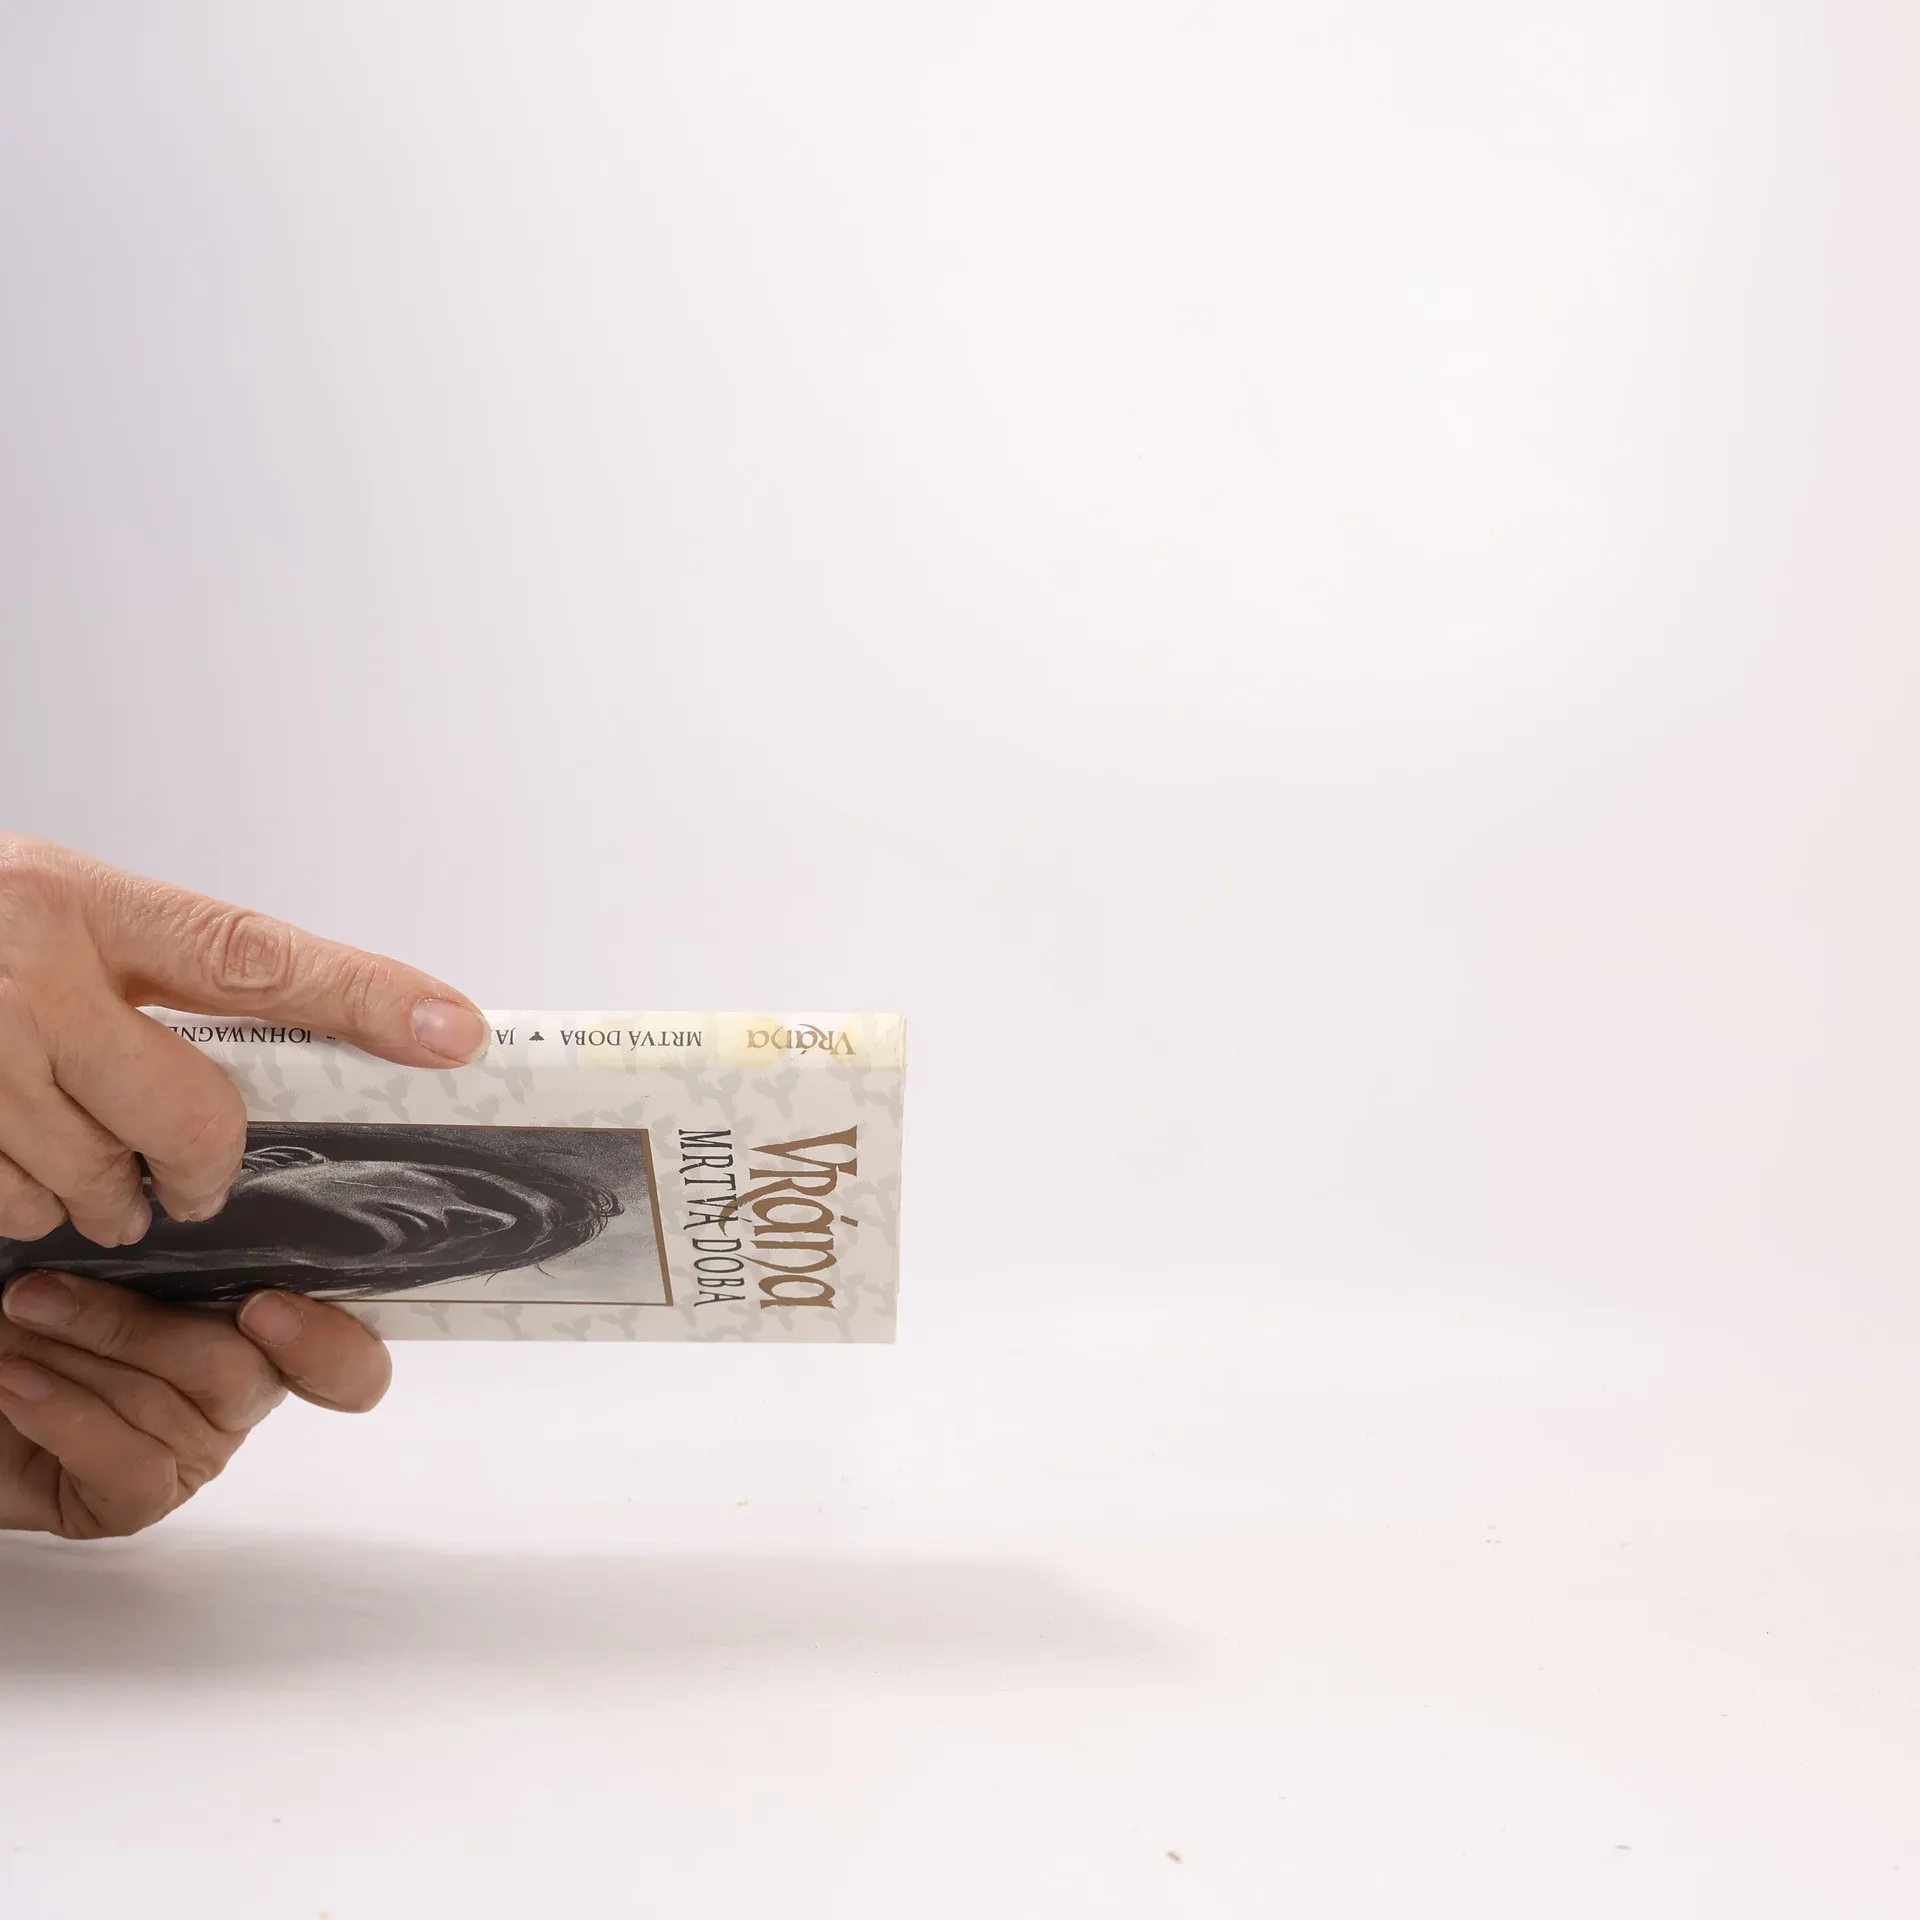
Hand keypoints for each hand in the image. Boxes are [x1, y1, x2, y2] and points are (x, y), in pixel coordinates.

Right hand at [0, 832, 487, 1244]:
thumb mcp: (50, 904)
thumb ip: (152, 965)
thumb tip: (301, 1026)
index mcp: (79, 902)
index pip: (254, 956)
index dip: (364, 998)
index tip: (453, 1031)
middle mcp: (25, 976)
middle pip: (187, 1120)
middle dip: (199, 1166)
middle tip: (191, 1173)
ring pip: (93, 1184)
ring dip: (99, 1194)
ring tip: (69, 1148)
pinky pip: (16, 1207)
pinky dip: (26, 1203)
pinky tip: (8, 1154)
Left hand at [0, 1271, 389, 1536]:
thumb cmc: (39, 1313)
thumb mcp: (115, 1262)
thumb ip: (174, 1255)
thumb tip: (197, 1209)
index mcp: (257, 1334)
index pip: (346, 1364)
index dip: (327, 1344)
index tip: (261, 1306)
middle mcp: (237, 1400)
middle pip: (238, 1374)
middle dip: (134, 1326)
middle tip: (41, 1290)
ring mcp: (189, 1456)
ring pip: (170, 1410)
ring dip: (78, 1353)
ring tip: (16, 1315)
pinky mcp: (132, 1505)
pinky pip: (127, 1465)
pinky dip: (66, 1414)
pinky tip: (15, 1383)